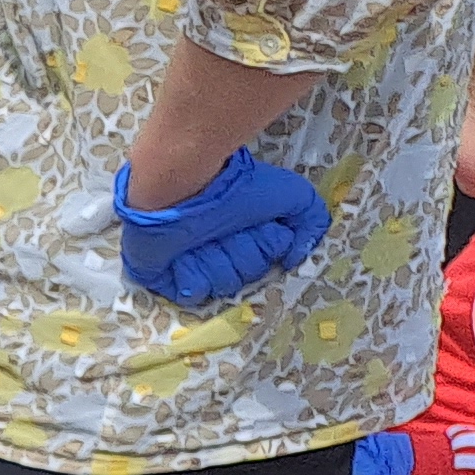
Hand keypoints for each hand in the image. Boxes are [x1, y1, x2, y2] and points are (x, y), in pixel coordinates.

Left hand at [115, 149, 330, 306]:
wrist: (179, 183)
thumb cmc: (235, 186)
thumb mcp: (291, 194)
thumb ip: (311, 222)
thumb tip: (295, 258)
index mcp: (248, 237)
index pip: (267, 263)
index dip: (265, 244)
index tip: (255, 224)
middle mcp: (222, 253)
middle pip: (246, 276)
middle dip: (240, 249)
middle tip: (225, 226)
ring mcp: (193, 265)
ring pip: (220, 284)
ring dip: (216, 257)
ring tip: (201, 234)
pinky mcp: (164, 276)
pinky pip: (191, 291)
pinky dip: (191, 271)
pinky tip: (183, 252)